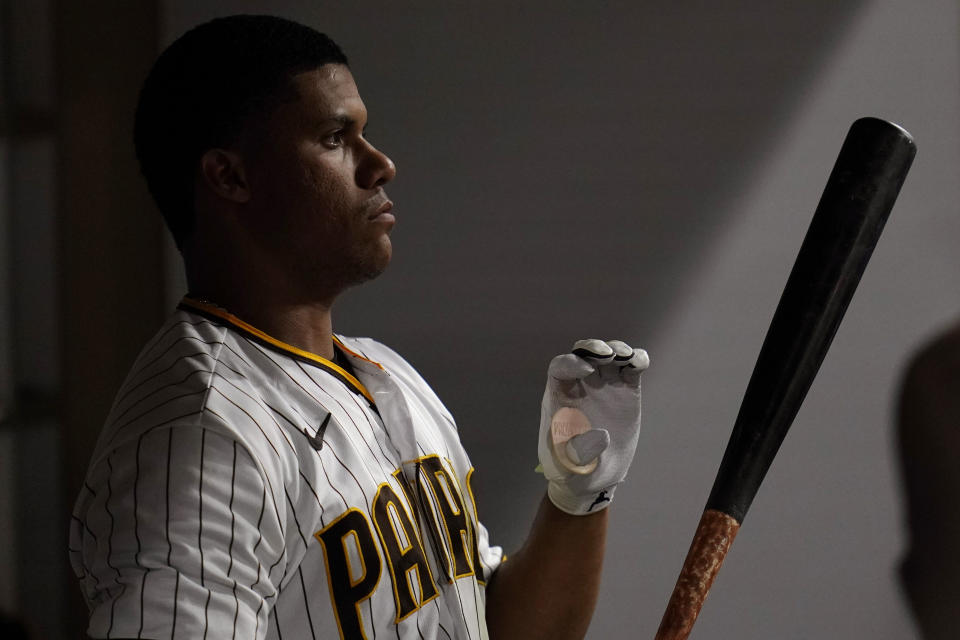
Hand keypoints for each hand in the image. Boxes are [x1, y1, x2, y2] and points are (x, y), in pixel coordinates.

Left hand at [538, 339, 649, 514]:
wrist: (594, 477)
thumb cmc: (572, 469)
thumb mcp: (569, 466)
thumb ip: (581, 451)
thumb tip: (601, 435)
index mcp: (560, 398)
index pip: (560, 368)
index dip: (571, 363)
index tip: (587, 369)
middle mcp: (581, 387)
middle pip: (583, 354)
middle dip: (594, 348)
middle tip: (608, 355)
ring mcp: (605, 387)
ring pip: (609, 356)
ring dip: (617, 349)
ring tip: (627, 358)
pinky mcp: (626, 392)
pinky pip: (631, 369)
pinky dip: (637, 360)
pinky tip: (639, 363)